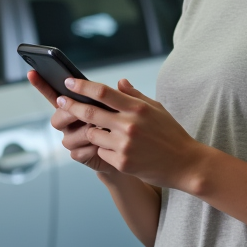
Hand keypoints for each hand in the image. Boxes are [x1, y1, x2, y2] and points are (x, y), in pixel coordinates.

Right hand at [27, 70, 115, 173]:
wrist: (132, 152)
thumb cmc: (124, 125)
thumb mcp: (124, 107)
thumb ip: (121, 95)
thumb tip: (122, 81)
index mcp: (76, 105)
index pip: (55, 94)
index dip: (42, 84)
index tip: (32, 72)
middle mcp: (70, 122)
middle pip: (57, 118)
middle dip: (70, 114)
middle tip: (86, 114)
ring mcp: (73, 139)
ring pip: (67, 137)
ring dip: (85, 133)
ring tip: (102, 130)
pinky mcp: (79, 154)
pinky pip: (77, 152)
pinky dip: (91, 149)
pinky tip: (102, 146)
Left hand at [55, 75, 207, 191]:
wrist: (186, 164)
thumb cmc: (171, 134)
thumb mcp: (157, 109)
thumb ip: (135, 95)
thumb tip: (119, 82)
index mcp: (138, 108)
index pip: (103, 92)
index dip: (82, 86)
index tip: (69, 82)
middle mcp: (129, 125)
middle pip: (90, 112)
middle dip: (71, 105)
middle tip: (60, 100)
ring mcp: (125, 145)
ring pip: (92, 134)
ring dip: (90, 131)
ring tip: (99, 130)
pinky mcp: (123, 163)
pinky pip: (101, 152)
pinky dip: (103, 148)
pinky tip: (115, 149)